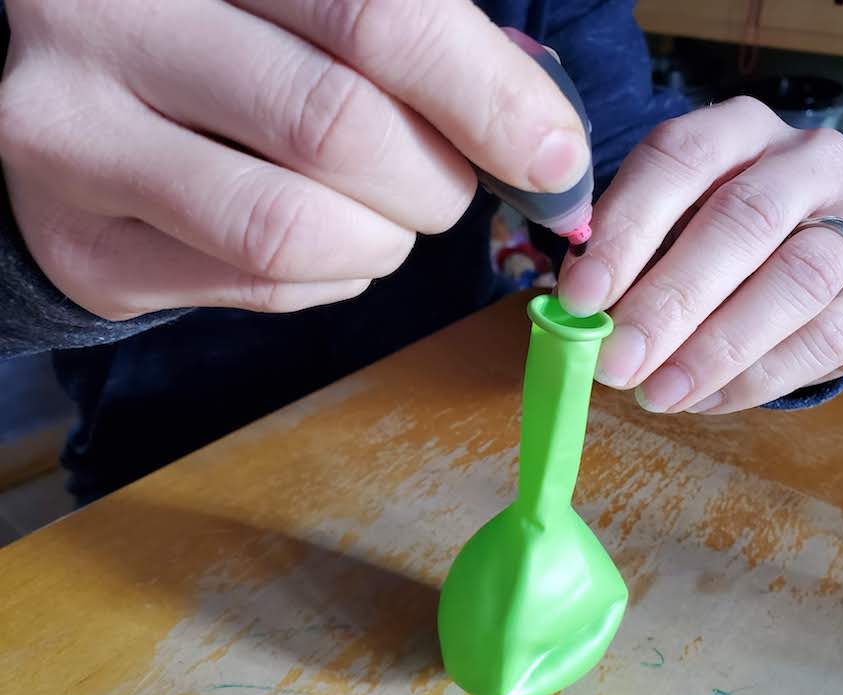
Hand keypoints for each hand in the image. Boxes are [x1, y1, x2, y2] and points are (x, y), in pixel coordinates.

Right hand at [0, 0, 587, 319]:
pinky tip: (329, 242)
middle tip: (453, 188)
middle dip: (438, 184)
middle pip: (338, 129)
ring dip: (386, 242)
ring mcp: (77, 145)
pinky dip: (332, 277)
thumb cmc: (219, 34)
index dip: (488, 97)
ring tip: (388, 218)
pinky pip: (257, 288)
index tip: (556, 159)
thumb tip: (541, 132)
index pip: (375, 18)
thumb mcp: (303, 4)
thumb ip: (412, 40)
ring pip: (294, 231)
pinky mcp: (83, 248)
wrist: (56, 84)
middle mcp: (107, 28)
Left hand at [558, 97, 842, 413]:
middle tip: (617, 363)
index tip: (581, 297)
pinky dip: (759, 378)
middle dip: (672, 300)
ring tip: (657, 394)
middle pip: (745, 220)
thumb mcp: (661, 230)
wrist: (801, 264)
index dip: (626, 229)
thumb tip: (578, 310)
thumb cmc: (706, 241)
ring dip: (718, 347)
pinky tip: (704, 400)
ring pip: (799, 279)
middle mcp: (810, 161)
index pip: (680, 157)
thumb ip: (624, 257)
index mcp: (739, 128)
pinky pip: (829, 337)